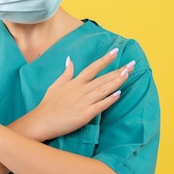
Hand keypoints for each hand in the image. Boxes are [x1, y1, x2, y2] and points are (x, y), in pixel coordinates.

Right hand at [20, 48, 134, 141]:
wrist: (41, 121)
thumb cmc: (47, 105)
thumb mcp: (55, 85)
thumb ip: (65, 73)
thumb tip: (69, 60)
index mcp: (74, 83)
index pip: (92, 68)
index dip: (105, 60)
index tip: (116, 52)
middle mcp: (80, 90)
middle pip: (102, 78)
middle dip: (118, 70)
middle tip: (132, 64)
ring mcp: (83, 102)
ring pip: (103, 90)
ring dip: (116, 82)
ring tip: (128, 74)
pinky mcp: (84, 115)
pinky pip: (100, 106)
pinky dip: (109, 100)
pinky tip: (119, 94)